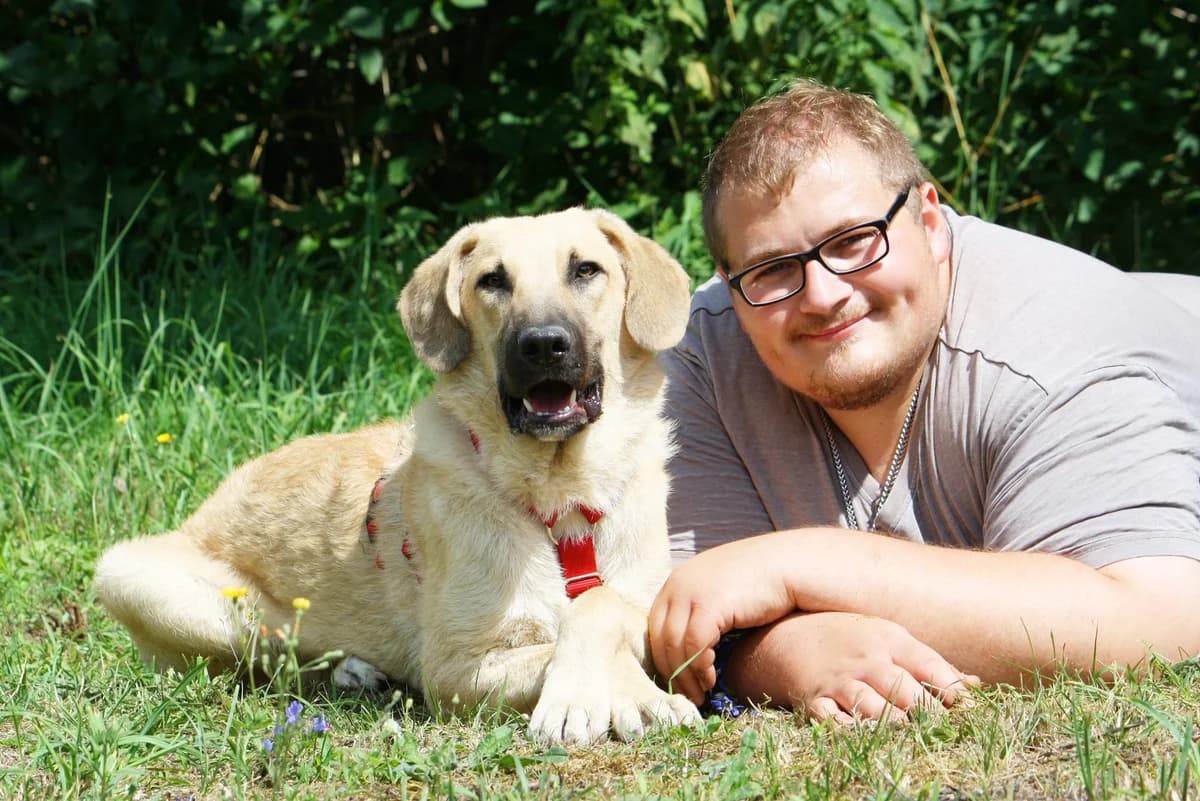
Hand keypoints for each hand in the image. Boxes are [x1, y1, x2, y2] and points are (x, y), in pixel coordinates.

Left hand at [648, 535, 798, 703]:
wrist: (790, 564)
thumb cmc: (761, 584)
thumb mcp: (720, 594)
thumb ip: (699, 612)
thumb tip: (686, 650)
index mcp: (676, 581)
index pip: (655, 628)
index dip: (664, 659)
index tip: (677, 683)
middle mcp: (678, 584)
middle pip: (660, 638)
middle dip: (671, 672)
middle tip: (686, 697)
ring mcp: (691, 591)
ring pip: (674, 645)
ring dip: (685, 675)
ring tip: (700, 694)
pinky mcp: (709, 603)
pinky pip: (694, 645)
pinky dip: (700, 667)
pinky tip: (712, 679)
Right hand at [726, 612, 978, 722]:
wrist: (782, 634)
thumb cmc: (846, 639)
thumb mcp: (887, 638)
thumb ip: (929, 663)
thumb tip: (975, 685)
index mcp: (889, 640)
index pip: (929, 665)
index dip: (950, 689)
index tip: (965, 708)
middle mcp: (866, 660)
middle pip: (905, 690)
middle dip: (927, 713)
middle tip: (943, 731)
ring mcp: (839, 681)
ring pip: (871, 708)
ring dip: (892, 725)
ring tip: (909, 737)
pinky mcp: (813, 700)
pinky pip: (831, 720)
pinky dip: (847, 731)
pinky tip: (862, 738)